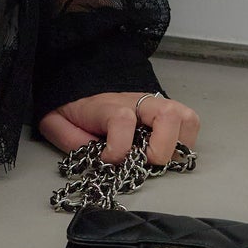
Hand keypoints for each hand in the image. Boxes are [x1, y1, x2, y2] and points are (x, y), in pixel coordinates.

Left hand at [37, 91, 201, 167]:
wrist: (75, 85)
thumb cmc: (70, 108)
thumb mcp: (57, 123)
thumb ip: (71, 141)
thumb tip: (99, 161)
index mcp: (104, 104)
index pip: (122, 119)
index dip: (118, 147)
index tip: (106, 159)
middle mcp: (134, 101)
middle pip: (167, 114)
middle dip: (161, 147)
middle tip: (144, 161)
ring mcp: (152, 104)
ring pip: (185, 116)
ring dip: (177, 143)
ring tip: (158, 157)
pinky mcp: (164, 111)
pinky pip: (189, 122)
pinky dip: (184, 141)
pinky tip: (165, 151)